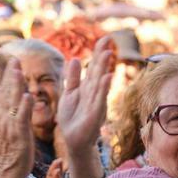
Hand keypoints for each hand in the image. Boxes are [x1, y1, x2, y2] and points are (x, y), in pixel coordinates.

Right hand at [0, 58, 33, 177]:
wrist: (5, 170)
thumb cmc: (8, 148)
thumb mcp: (3, 124)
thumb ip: (2, 106)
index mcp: (3, 114)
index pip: (6, 91)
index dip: (9, 76)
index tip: (14, 60)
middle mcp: (5, 117)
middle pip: (8, 93)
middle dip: (12, 76)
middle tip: (15, 59)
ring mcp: (11, 126)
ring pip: (13, 104)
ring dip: (16, 88)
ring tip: (19, 73)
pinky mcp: (19, 135)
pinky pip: (22, 120)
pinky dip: (25, 108)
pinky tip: (29, 97)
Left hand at [56, 36, 113, 158]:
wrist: (74, 140)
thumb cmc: (72, 118)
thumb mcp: (69, 94)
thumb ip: (72, 78)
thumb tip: (74, 58)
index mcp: (87, 87)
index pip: (94, 66)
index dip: (98, 53)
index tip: (104, 38)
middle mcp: (94, 92)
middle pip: (98, 70)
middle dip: (102, 56)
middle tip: (107, 39)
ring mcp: (96, 102)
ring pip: (100, 82)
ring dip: (104, 67)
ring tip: (108, 53)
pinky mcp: (95, 114)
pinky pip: (100, 99)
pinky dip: (103, 88)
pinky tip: (106, 77)